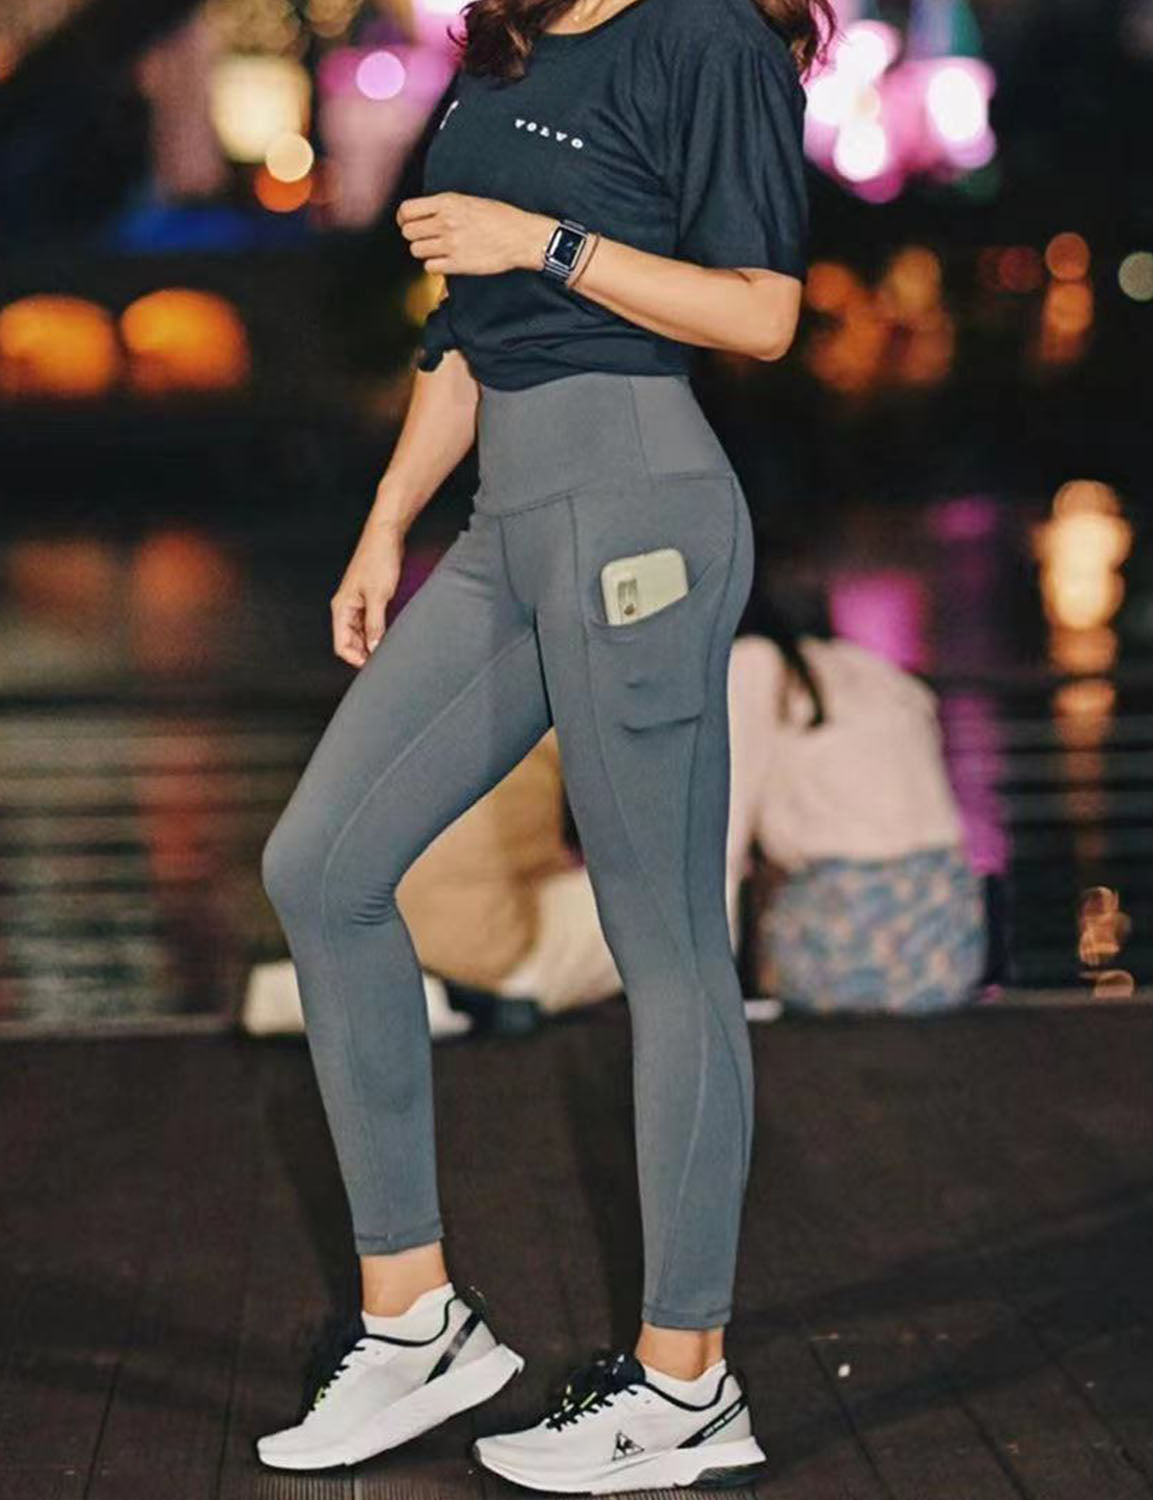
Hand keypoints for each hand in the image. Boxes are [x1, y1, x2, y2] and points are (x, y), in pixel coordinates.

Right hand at [330, 514, 404, 668]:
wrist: (386, 536)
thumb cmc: (378, 559)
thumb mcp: (378, 596)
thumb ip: (375, 624)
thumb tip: (374, 648)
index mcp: (341, 608)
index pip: (341, 644)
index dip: (356, 659)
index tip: (373, 666)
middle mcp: (346, 608)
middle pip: (350, 642)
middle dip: (364, 653)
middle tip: (384, 660)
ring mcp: (358, 604)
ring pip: (361, 634)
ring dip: (372, 643)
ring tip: (388, 650)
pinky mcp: (370, 599)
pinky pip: (370, 623)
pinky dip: (378, 632)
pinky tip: (389, 636)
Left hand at [397, 192, 554, 275]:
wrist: (521, 237)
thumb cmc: (500, 218)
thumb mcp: (468, 200)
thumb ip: (444, 206)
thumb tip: (423, 215)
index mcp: (447, 202)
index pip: (407, 210)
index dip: (404, 219)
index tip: (408, 223)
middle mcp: (446, 222)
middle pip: (408, 232)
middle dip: (413, 236)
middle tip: (425, 238)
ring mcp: (451, 244)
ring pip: (416, 251)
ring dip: (423, 252)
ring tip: (437, 250)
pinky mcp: (457, 264)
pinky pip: (429, 268)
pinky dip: (434, 266)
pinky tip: (445, 261)